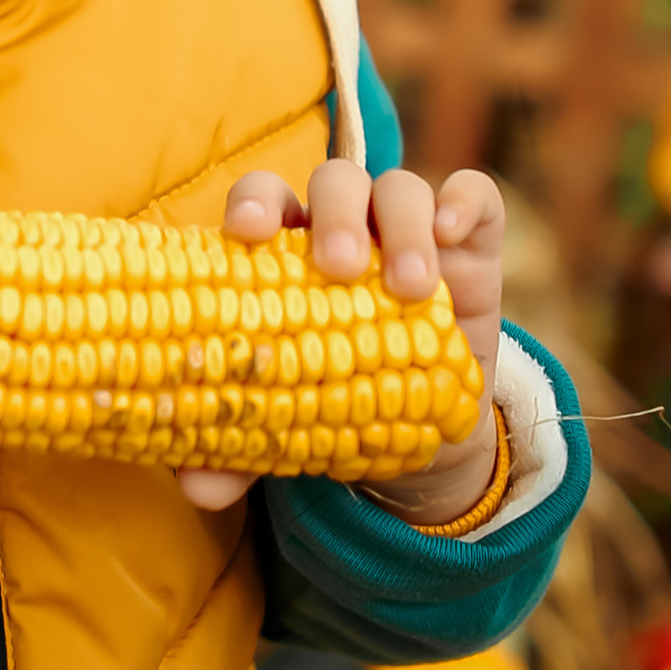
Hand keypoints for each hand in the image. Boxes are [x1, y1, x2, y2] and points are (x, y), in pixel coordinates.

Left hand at [174, 157, 506, 520]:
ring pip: (402, 190)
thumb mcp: (283, 433)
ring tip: (410, 289)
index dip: (254, 204)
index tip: (248, 235)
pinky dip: (465, 203)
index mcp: (282, 254)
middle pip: (335, 183)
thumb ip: (235, 450)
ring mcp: (408, 232)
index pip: (263, 201)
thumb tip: (196, 487)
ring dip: (405, 225)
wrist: (419, 441)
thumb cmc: (327, 408)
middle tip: (340, 268)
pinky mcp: (470, 247)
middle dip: (334, 213)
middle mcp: (342, 229)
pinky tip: (454, 231)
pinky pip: (474, 200)